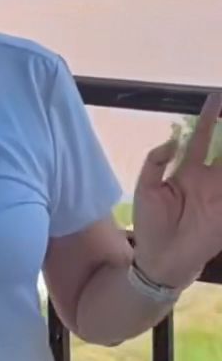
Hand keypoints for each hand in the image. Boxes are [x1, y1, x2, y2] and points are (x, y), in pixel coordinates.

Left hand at [132, 91, 221, 289]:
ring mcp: (220, 194)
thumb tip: (173, 140)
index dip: (209, 119)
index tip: (216, 99)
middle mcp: (208, 179)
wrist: (160, 261)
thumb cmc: (150, 225)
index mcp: (188, 170)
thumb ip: (156, 161)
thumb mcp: (145, 188)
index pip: (202, 138)